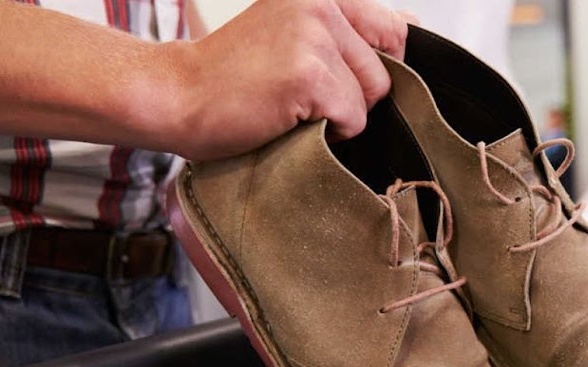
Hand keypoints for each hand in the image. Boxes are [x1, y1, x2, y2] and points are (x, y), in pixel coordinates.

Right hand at [162, 0, 408, 159]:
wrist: (175, 95)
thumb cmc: (231, 77)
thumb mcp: (292, 36)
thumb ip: (350, 32)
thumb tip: (412, 29)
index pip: (395, 29)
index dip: (376, 69)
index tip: (337, 81)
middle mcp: (320, 5)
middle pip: (386, 72)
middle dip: (353, 97)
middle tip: (299, 95)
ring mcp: (315, 37)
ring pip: (370, 98)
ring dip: (338, 116)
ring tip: (291, 106)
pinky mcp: (309, 75)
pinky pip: (353, 119)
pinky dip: (327, 133)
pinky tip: (287, 118)